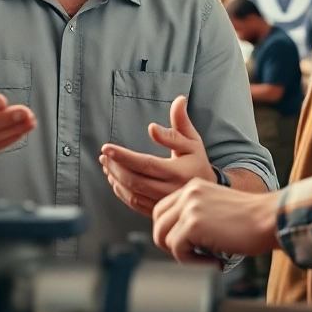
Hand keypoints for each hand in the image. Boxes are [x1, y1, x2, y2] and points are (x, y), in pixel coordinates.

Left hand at [99, 96, 214, 216]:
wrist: (206, 194)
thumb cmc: (198, 163)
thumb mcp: (193, 141)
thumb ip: (181, 123)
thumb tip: (177, 101)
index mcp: (179, 172)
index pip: (146, 164)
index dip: (124, 156)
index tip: (107, 148)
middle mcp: (170, 190)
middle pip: (135, 180)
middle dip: (115, 167)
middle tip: (104, 155)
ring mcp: (163, 203)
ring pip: (132, 194)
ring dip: (115, 179)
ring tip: (106, 165)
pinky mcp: (158, 211)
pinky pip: (135, 204)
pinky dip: (121, 192)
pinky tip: (115, 180)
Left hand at [152, 178, 281, 263]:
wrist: (271, 219)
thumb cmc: (252, 221)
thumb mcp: (216, 209)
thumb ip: (195, 215)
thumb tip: (174, 238)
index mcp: (193, 188)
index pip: (162, 211)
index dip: (170, 232)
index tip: (188, 245)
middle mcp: (188, 194)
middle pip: (159, 224)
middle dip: (171, 245)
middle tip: (193, 255)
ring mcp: (189, 208)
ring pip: (165, 238)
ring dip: (184, 255)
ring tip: (207, 259)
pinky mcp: (193, 225)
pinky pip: (177, 250)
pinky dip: (193, 262)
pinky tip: (214, 261)